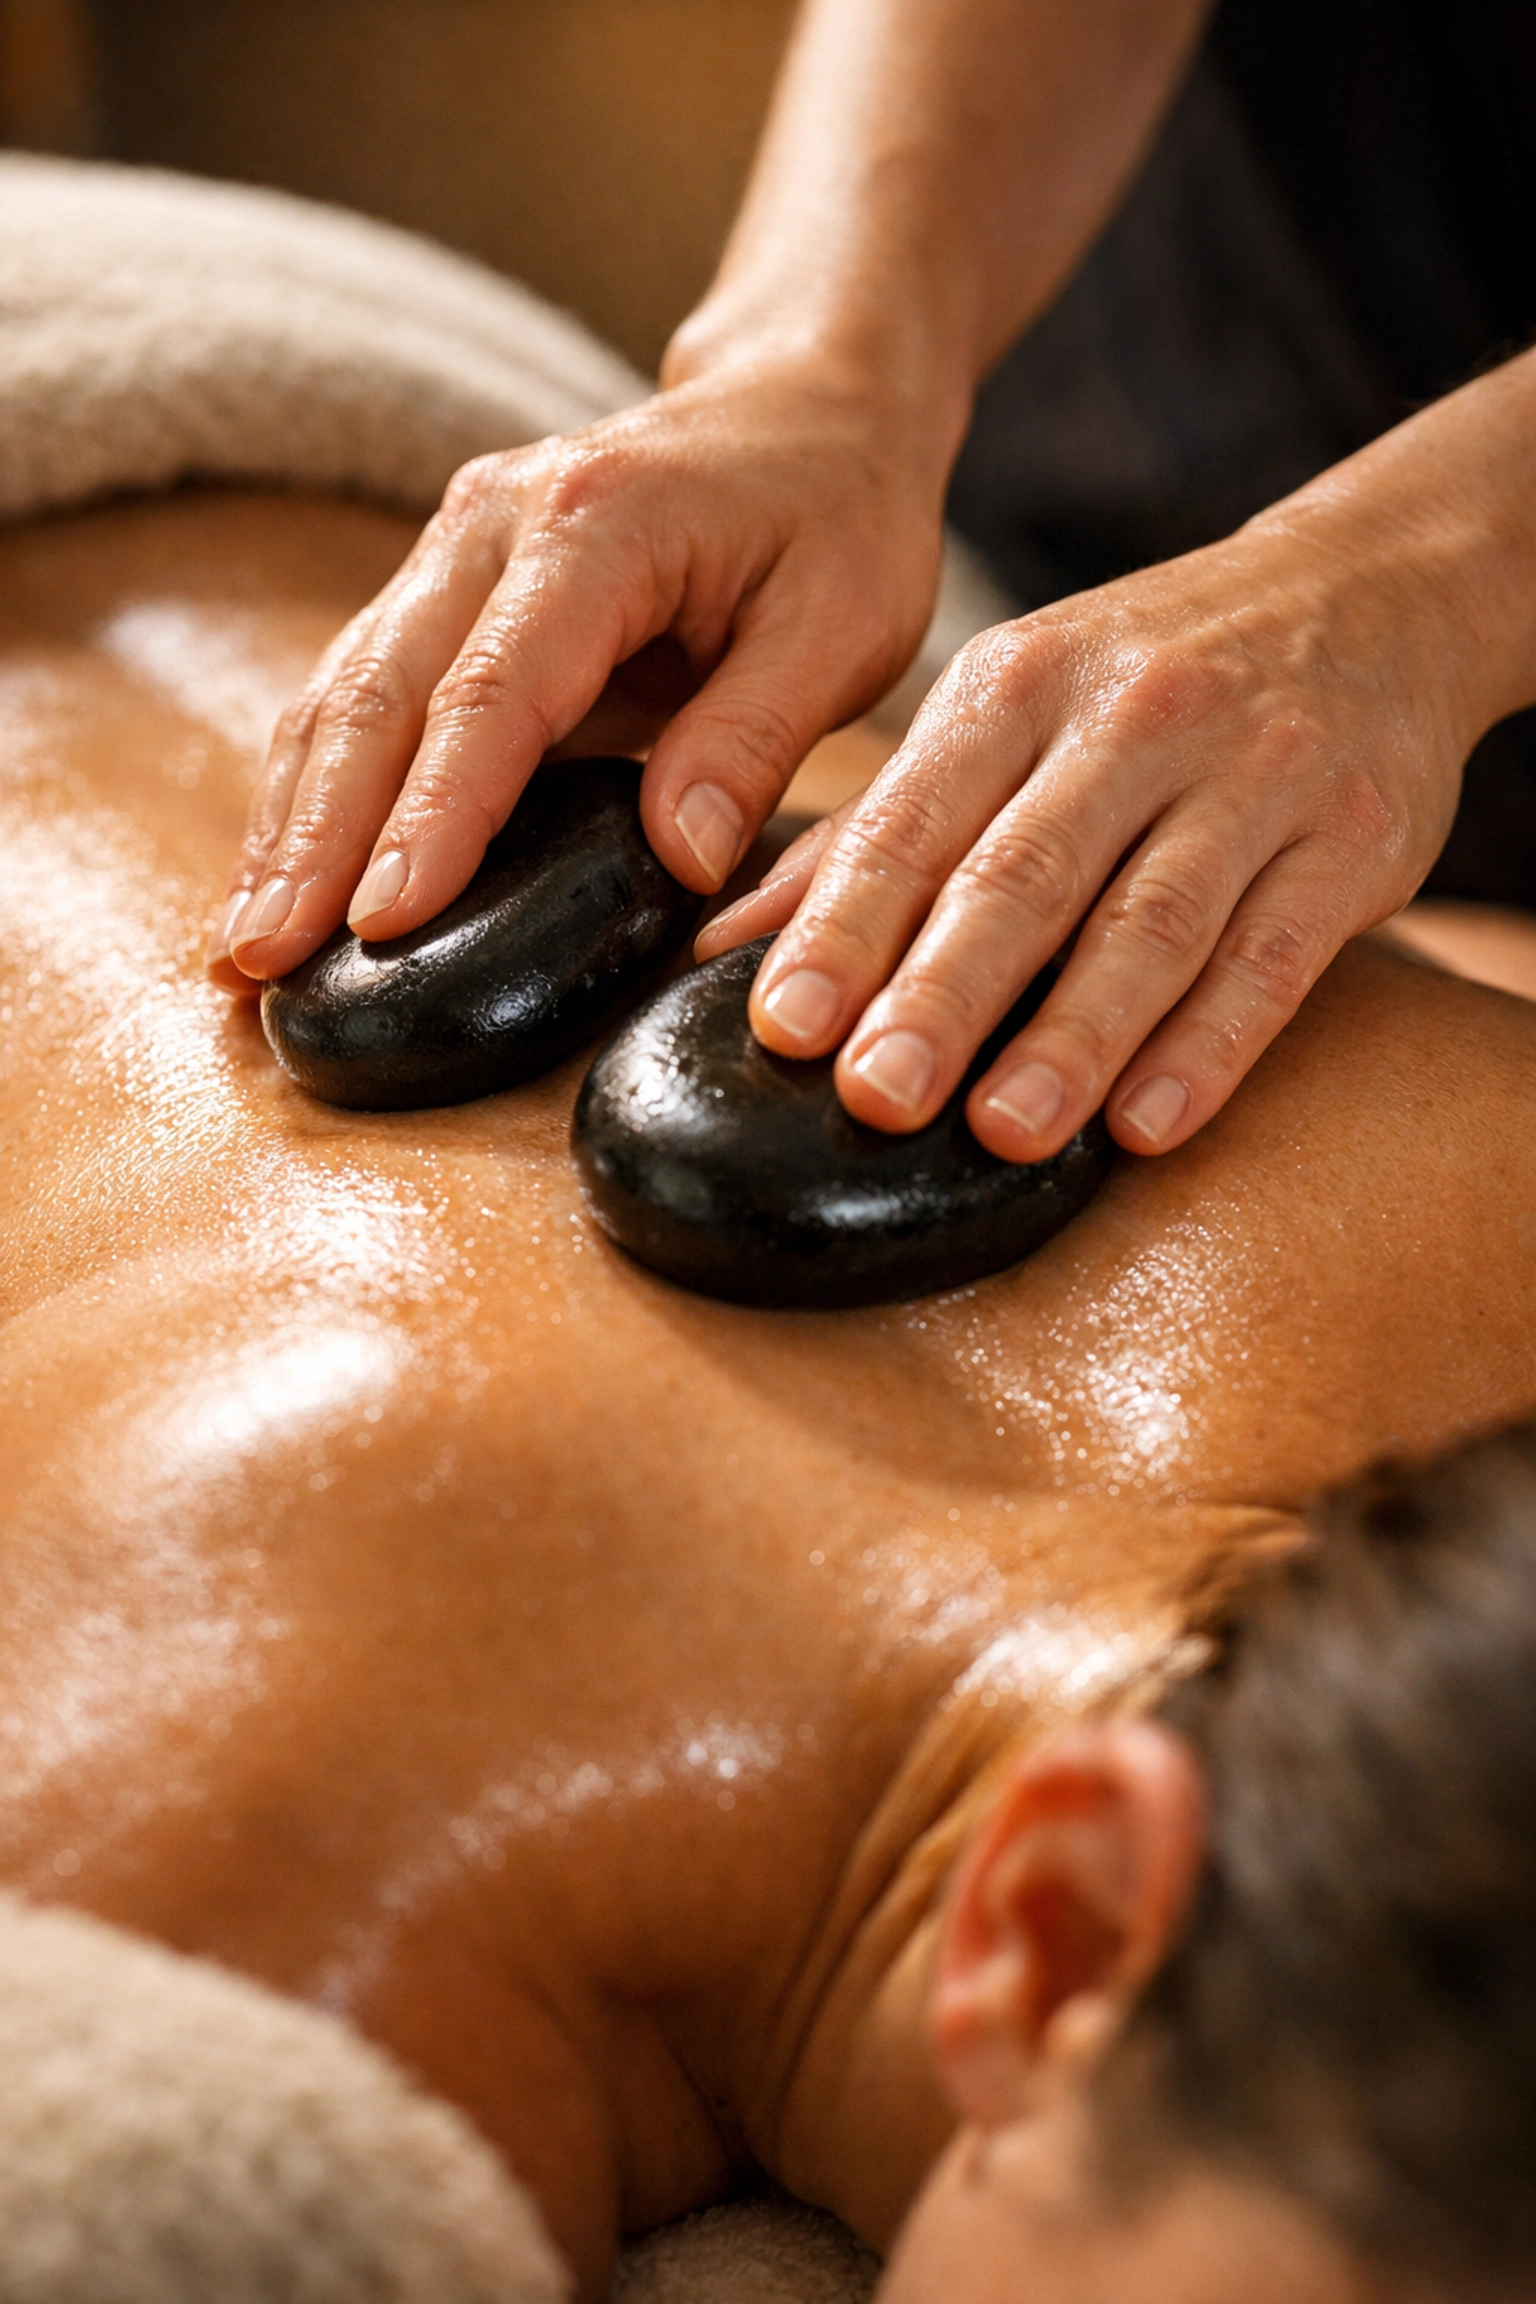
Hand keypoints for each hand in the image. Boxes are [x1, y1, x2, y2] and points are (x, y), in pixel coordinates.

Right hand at [208, 360, 945, 990]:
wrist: (804, 403)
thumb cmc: (837, 517)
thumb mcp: (843, 625)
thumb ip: (755, 737)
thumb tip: (681, 860)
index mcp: (597, 527)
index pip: (495, 692)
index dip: (435, 816)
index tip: (386, 922)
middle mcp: (495, 522)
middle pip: (380, 695)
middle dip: (315, 837)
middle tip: (265, 958)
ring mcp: (453, 547)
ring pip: (343, 694)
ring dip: (288, 822)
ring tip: (247, 945)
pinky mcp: (443, 587)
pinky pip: (358, 693)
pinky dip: (311, 789)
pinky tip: (282, 875)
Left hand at [700, 507, 1476, 1159]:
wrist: (1373, 591)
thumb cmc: (1144, 681)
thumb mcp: (1003, 712)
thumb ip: (875, 836)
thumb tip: (724, 949)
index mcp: (1016, 685)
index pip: (915, 819)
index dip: (846, 927)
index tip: (786, 1026)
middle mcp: (1131, 719)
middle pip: (1023, 873)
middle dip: (943, 991)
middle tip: (876, 1096)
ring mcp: (1253, 775)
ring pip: (1151, 920)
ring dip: (1075, 1034)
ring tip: (1005, 1131)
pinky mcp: (1353, 838)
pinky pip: (1274, 955)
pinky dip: (1211, 1044)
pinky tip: (1149, 1122)